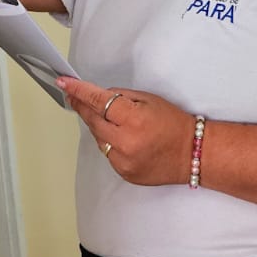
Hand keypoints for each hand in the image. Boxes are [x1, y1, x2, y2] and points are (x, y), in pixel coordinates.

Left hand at [58, 78, 194, 186]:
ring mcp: (123, 161)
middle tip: (73, 95)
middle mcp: (125, 142)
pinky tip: (123, 137)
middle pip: (92, 121)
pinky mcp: (124, 173)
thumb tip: (96, 96)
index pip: (98, 101)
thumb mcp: (148, 100)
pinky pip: (107, 153)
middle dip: (82, 106)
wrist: (193, 154)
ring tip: (115, 120)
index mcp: (133, 119)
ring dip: (99, 126)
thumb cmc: (174, 123)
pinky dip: (110, 142)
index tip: (63, 83)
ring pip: (98, 138)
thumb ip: (120, 97)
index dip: (78, 91)